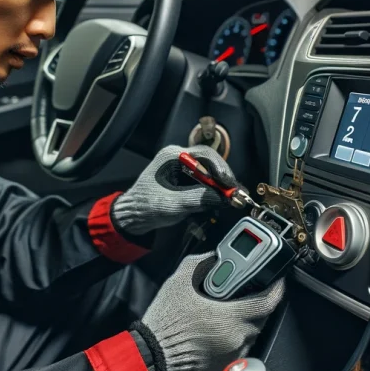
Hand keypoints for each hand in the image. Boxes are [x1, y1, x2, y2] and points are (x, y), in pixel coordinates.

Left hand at [111, 145, 237, 235]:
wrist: (133, 216)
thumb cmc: (145, 206)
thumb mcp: (171, 204)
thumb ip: (197, 199)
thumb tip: (223, 198)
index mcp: (172, 156)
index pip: (204, 154)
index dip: (220, 168)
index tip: (229, 184)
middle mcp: (179, 159)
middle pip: (210, 163)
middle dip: (224, 179)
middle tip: (236, 194)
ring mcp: (183, 170)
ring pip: (210, 174)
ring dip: (221, 187)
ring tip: (233, 199)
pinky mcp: (186, 182)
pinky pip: (205, 183)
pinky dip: (215, 193)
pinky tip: (222, 202)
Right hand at [132, 252, 284, 370]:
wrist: (152, 354)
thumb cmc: (165, 321)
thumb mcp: (180, 280)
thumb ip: (202, 263)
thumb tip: (215, 257)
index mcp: (230, 317)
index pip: (267, 302)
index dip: (276, 289)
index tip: (276, 280)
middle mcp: (236, 337)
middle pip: (262, 318)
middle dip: (258, 303)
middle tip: (249, 291)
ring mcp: (232, 354)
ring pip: (251, 334)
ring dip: (245, 321)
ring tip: (229, 310)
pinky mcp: (224, 366)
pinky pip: (239, 348)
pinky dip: (234, 336)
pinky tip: (219, 329)